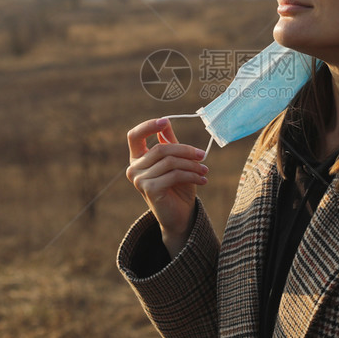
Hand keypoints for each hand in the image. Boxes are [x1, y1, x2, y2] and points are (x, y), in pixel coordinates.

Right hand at [126, 118, 208, 256]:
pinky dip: (191, 175)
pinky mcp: (149, 189)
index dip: (148, 126)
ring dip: (191, 164)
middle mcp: (134, 168)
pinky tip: (202, 180)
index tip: (165, 121)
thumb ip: (170, 143)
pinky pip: (174, 174)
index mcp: (137, 159)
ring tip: (205, 170)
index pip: (134, 135)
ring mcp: (139, 180)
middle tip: (202, 155)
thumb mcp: (176, 162)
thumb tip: (166, 122)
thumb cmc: (178, 187)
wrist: (180, 216)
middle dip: (185, 150)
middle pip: (161, 148)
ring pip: (170, 161)